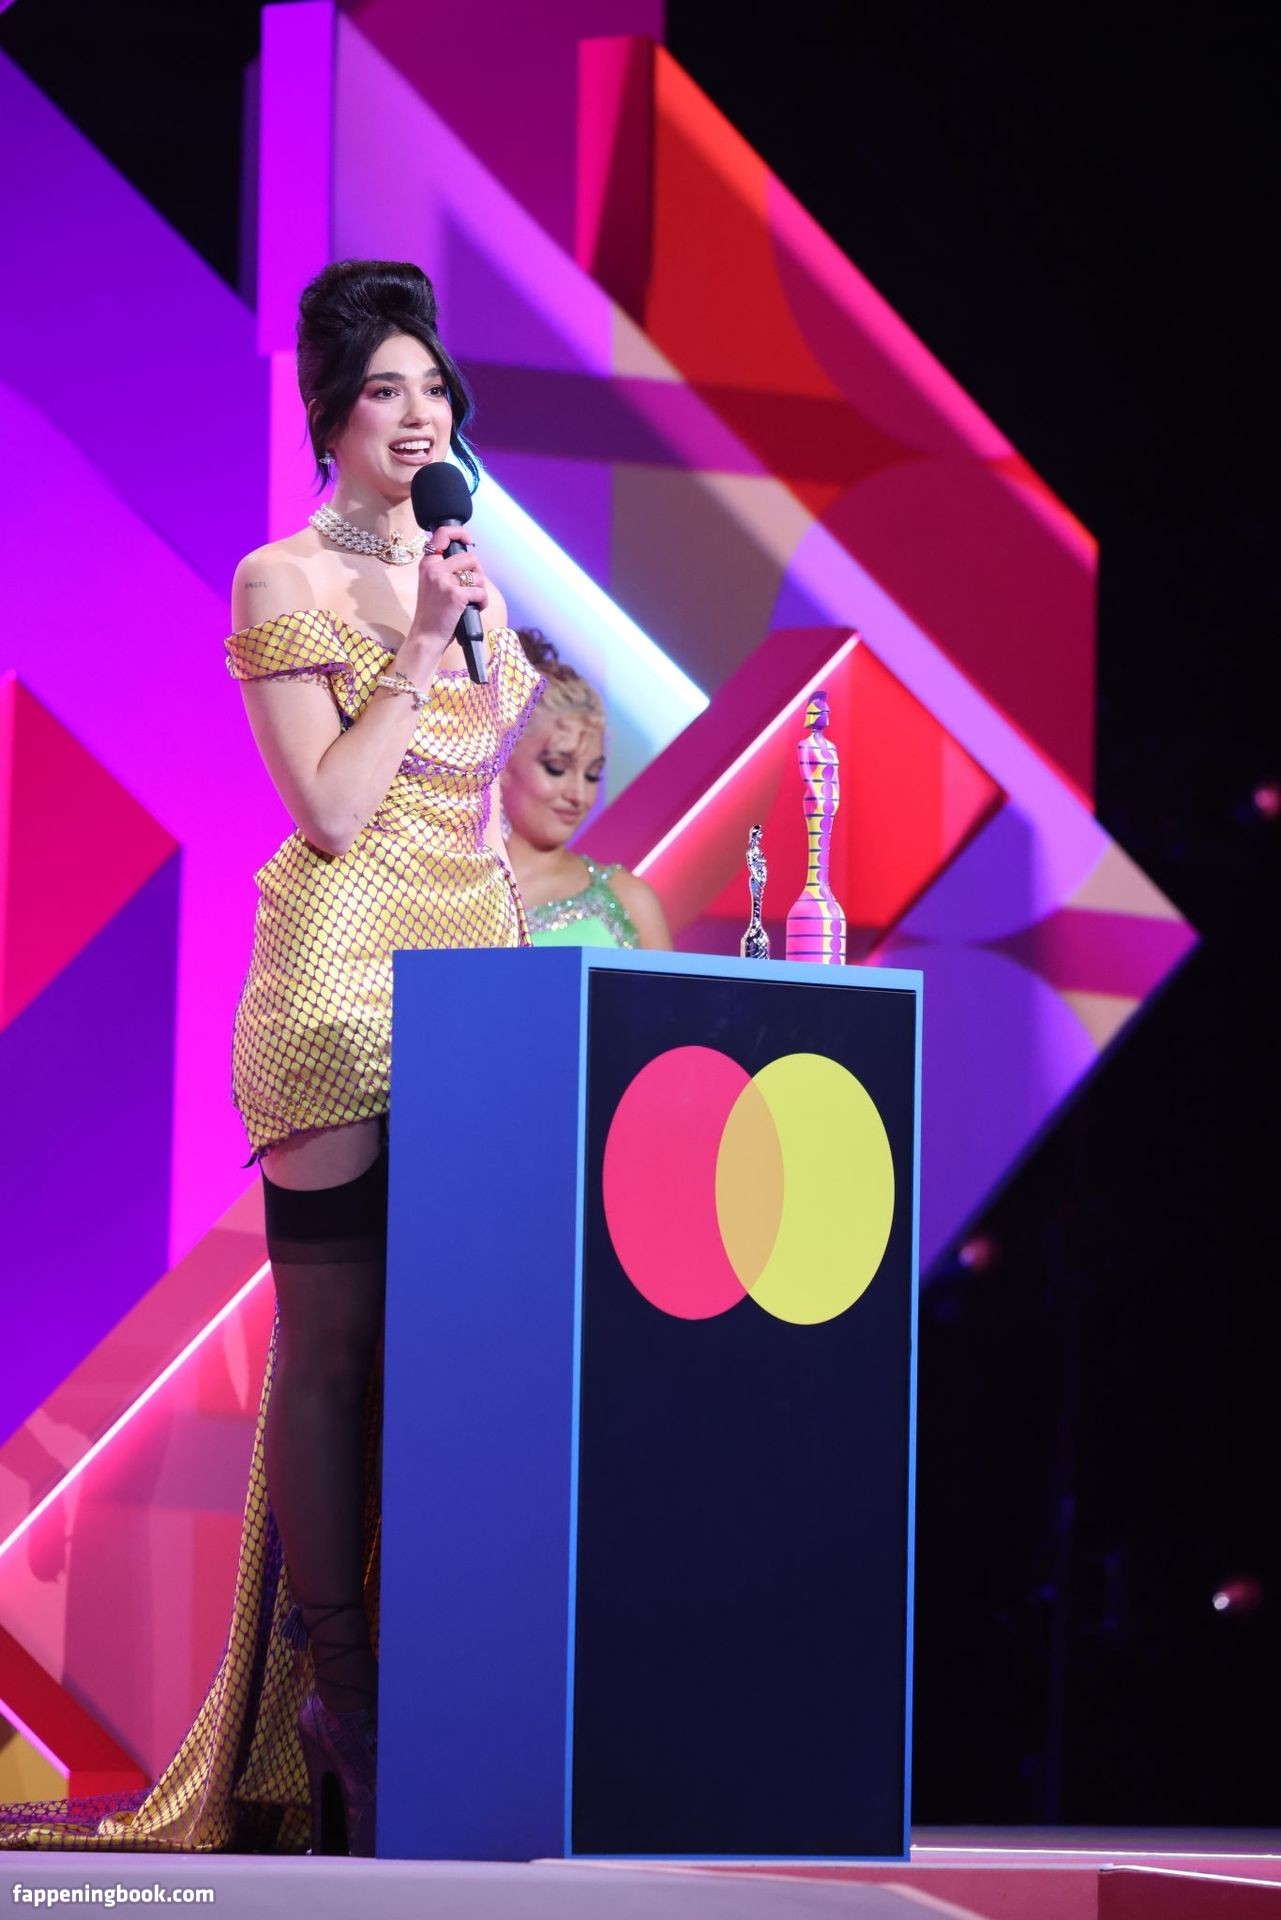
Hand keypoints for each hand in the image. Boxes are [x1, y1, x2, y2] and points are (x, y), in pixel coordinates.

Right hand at [406, 534, 488, 655]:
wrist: (426, 636)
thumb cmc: (433, 612)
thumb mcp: (431, 584)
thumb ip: (445, 569)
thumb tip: (470, 560)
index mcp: (427, 563)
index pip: (443, 534)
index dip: (460, 533)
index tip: (469, 540)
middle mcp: (434, 569)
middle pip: (470, 557)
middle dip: (477, 573)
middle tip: (472, 586)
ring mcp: (444, 581)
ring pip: (478, 576)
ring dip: (480, 589)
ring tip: (472, 600)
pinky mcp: (456, 595)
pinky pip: (480, 592)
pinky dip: (482, 601)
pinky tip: (475, 608)